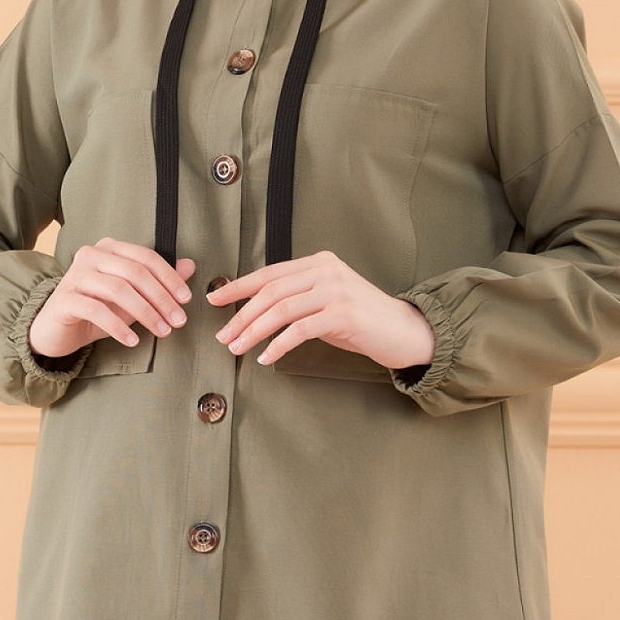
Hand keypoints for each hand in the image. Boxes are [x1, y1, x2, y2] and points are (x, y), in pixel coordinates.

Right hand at [28, 238, 195, 358]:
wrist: (56, 329)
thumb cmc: (97, 310)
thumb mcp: (132, 296)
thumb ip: (158, 281)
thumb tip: (190, 266)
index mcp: (109, 248)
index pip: (146, 258)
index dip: (170, 278)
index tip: (186, 300)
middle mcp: (90, 255)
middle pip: (135, 273)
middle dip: (161, 298)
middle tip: (178, 321)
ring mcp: (75, 275)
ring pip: (118, 290)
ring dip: (145, 313)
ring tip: (162, 331)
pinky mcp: (64, 299)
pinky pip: (97, 310)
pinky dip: (118, 327)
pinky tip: (132, 341)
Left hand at [206, 250, 434, 369]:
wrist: (404, 331)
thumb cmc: (362, 320)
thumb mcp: (326, 300)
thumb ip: (298, 298)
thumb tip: (255, 312)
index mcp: (318, 262)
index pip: (270, 273)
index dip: (239, 286)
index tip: (215, 299)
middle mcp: (325, 270)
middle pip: (271, 291)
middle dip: (242, 315)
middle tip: (223, 336)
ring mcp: (335, 290)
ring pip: (281, 309)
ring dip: (254, 331)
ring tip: (237, 348)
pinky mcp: (343, 314)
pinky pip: (300, 330)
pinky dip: (279, 345)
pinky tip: (266, 357)